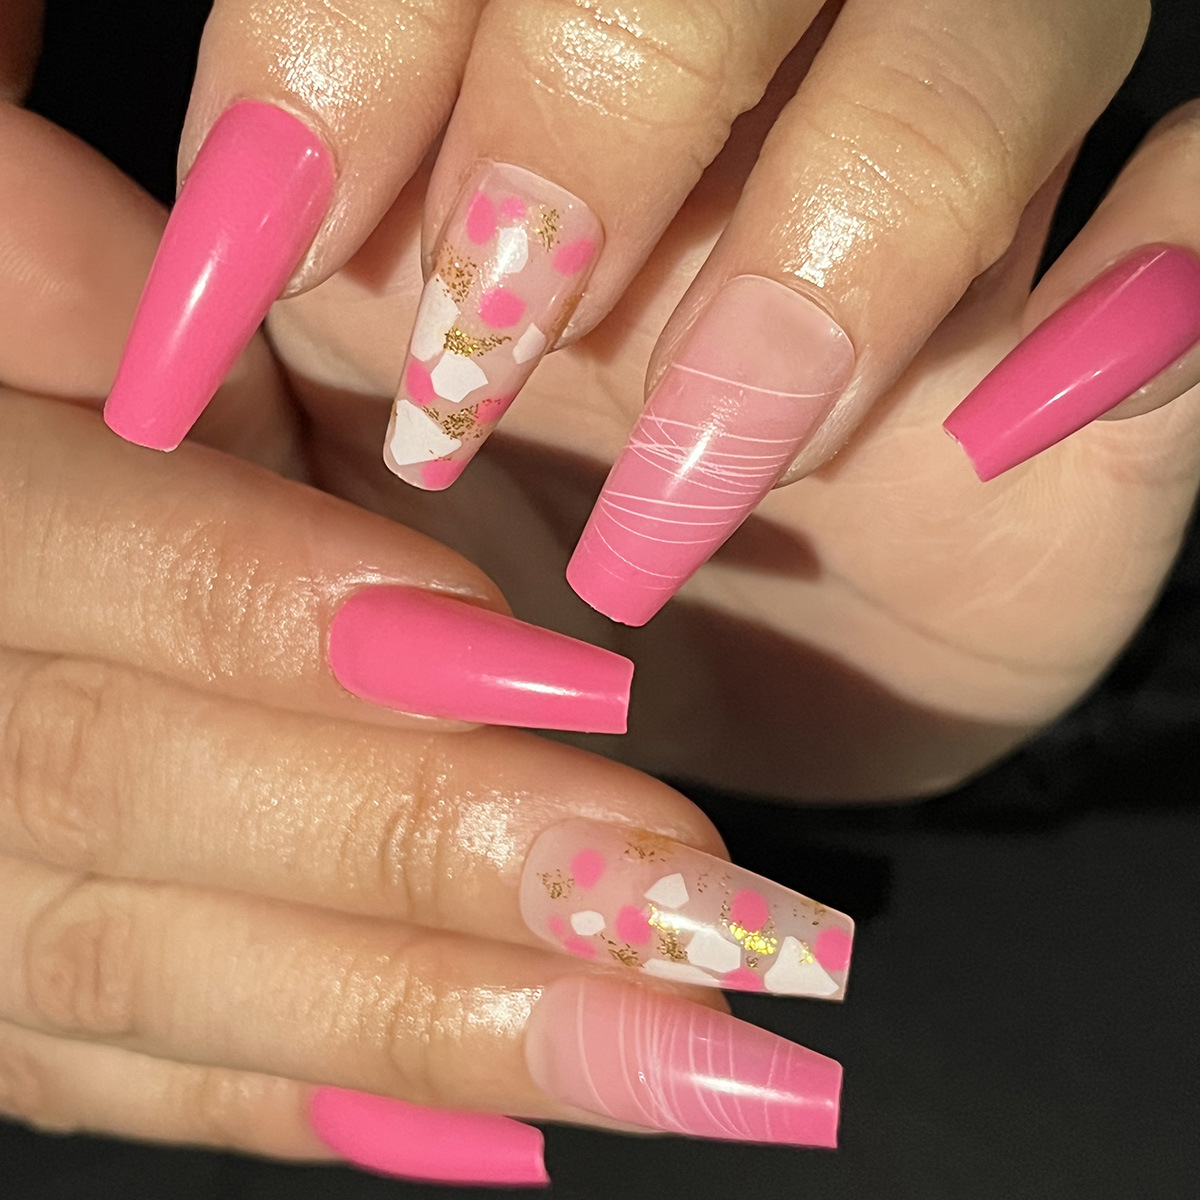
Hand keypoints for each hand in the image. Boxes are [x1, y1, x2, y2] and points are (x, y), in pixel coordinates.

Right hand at [0, 91, 861, 1186]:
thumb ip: (93, 287)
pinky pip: (161, 1075)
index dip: (305, 620)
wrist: (11, 526)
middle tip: (703, 914)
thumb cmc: (63, 381)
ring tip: (697, 1065)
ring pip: (174, 978)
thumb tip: (221, 268)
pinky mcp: (24, 1002)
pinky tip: (520, 1137)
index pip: (97, 562)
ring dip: (448, 1026)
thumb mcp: (57, 293)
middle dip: (435, 854)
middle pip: (152, 802)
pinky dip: (342, 1104)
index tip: (566, 669)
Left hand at [94, 1, 1199, 798]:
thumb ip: (210, 326)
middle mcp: (771, 87)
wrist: (699, 693)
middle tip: (494, 340)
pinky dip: (1162, 292)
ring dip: (850, 232)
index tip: (276, 234)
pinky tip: (1066, 385)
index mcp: (544, 71)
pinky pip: (1197, 225)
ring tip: (713, 459)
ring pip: (980, 47)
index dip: (360, 33)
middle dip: (597, 95)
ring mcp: (965, 195)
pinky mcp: (1111, 338)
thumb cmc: (493, 559)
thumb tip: (148, 277)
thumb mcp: (315, 448)